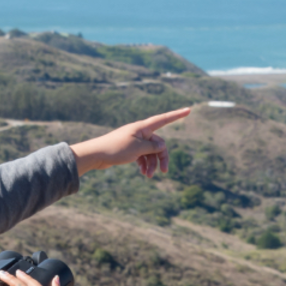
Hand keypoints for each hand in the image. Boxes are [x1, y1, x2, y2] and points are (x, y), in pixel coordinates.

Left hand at [70, 107, 190, 176]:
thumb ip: (153, 147)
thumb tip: (163, 146)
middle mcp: (140, 132)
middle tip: (163, 172)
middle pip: (158, 144)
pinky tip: (143, 172)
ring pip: (150, 152)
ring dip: (152, 164)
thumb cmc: (116, 148)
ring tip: (148, 176)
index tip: (189, 110)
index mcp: (143, 127)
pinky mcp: (130, 149)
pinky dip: (144, 164)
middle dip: (161, 158)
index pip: (164, 119)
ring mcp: (135, 141)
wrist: (96, 155)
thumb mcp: (138, 149)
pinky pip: (142, 156)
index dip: (177, 115)